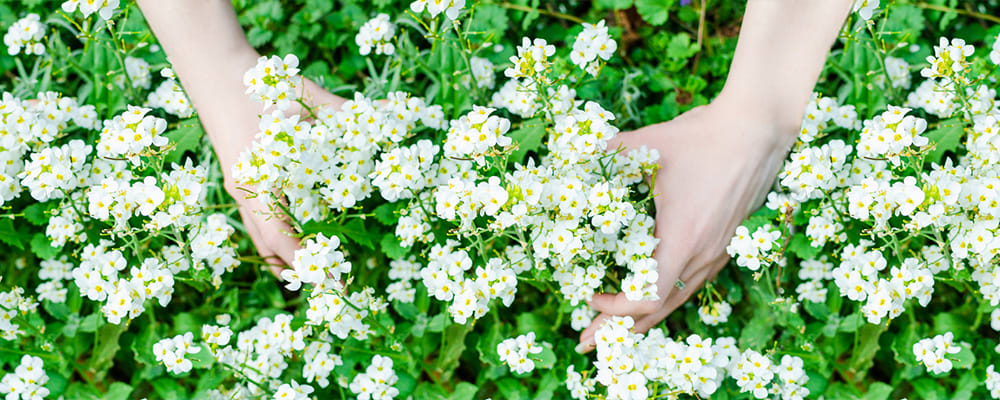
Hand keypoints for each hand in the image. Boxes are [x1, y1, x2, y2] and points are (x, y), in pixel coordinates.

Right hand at [135, 0, 346, 272]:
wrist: (217, 71)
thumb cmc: (260, 86)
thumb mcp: (310, 100)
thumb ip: (352, 113)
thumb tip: (397, 113)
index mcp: (260, 183)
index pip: (280, 241)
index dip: (308, 265)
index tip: (334, 283)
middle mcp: (247, 192)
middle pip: (268, 248)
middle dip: (299, 269)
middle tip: (334, 283)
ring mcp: (240, 186)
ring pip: (260, 235)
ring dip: (288, 253)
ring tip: (319, 266)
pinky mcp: (240, 178)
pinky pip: (257, 217)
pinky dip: (279, 231)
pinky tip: (301, 228)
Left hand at [577, 94, 798, 351]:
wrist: (758, 126)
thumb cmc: (704, 136)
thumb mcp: (648, 144)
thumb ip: (605, 156)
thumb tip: (571, 159)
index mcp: (684, 238)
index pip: (649, 296)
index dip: (616, 308)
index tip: (589, 299)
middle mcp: (704, 254)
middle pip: (660, 310)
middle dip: (620, 329)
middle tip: (586, 343)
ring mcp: (718, 251)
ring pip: (678, 300)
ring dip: (643, 316)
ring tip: (614, 328)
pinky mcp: (725, 243)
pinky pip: (691, 283)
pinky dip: (665, 297)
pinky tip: (649, 293)